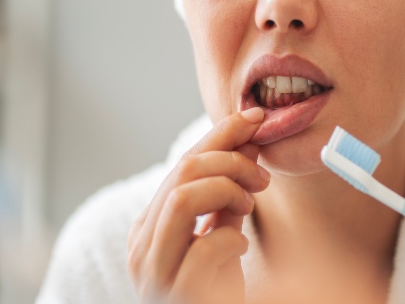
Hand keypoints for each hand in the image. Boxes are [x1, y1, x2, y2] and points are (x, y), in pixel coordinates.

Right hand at [127, 107, 269, 303]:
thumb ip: (228, 198)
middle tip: (262, 175)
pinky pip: (207, 247)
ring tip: (249, 204)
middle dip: (231, 160)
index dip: (221, 135)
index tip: (255, 117)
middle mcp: (142, 245)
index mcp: (148, 227)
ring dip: (228, 189)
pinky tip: (240, 249)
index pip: (182, 165)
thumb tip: (247, 144)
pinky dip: (233, 238)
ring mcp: (154, 272)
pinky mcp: (177, 295)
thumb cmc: (214, 294)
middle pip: (184, 173)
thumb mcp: (221, 239)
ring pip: (185, 197)